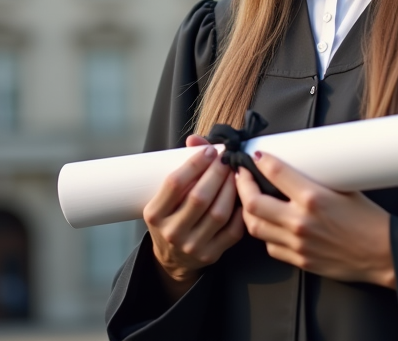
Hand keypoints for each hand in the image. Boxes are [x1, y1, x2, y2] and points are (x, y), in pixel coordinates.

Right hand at [143, 135, 244, 301]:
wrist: (172, 257)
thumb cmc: (171, 216)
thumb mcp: (166, 196)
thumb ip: (182, 168)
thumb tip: (195, 140)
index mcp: (155, 214)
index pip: (174, 183)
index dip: (194, 164)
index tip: (209, 151)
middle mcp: (171, 232)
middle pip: (199, 197)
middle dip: (217, 173)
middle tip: (227, 159)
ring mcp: (192, 246)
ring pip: (218, 213)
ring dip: (231, 188)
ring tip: (236, 173)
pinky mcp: (211, 255)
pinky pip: (233, 231)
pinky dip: (240, 211)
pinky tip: (242, 196)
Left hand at [234, 152, 395, 288]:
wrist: (383, 254)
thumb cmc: (370, 220)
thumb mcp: (344, 189)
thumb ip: (315, 182)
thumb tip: (298, 168)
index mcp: (313, 197)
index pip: (275, 172)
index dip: (260, 160)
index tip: (255, 156)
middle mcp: (300, 221)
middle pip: (253, 202)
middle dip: (241, 185)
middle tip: (242, 176)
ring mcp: (297, 243)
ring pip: (255, 227)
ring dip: (248, 211)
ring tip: (249, 199)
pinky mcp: (300, 260)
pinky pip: (270, 247)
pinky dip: (265, 234)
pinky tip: (268, 225)